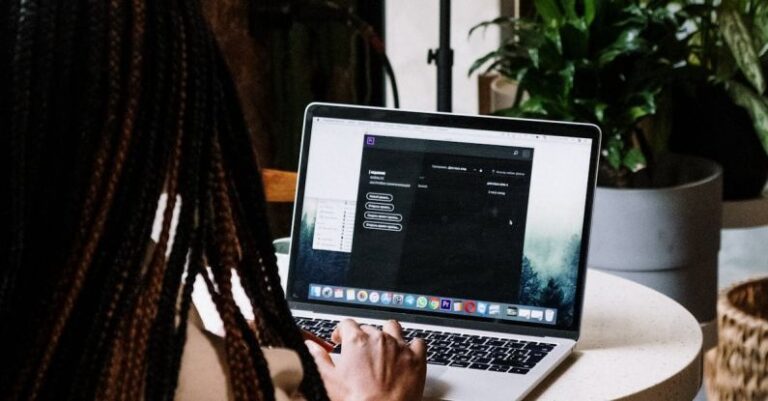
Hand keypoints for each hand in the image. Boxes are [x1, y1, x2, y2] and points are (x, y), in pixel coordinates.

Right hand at [305, 319, 426, 400]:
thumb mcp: (328, 381)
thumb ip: (317, 359)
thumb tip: (310, 346)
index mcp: (357, 341)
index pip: (347, 324)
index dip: (341, 331)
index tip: (339, 339)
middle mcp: (380, 339)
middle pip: (368, 327)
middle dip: (362, 337)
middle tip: (358, 352)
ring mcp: (400, 347)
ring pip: (393, 328)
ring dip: (387, 334)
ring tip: (383, 345)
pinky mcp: (417, 359)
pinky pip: (418, 342)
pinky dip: (412, 346)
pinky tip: (407, 352)